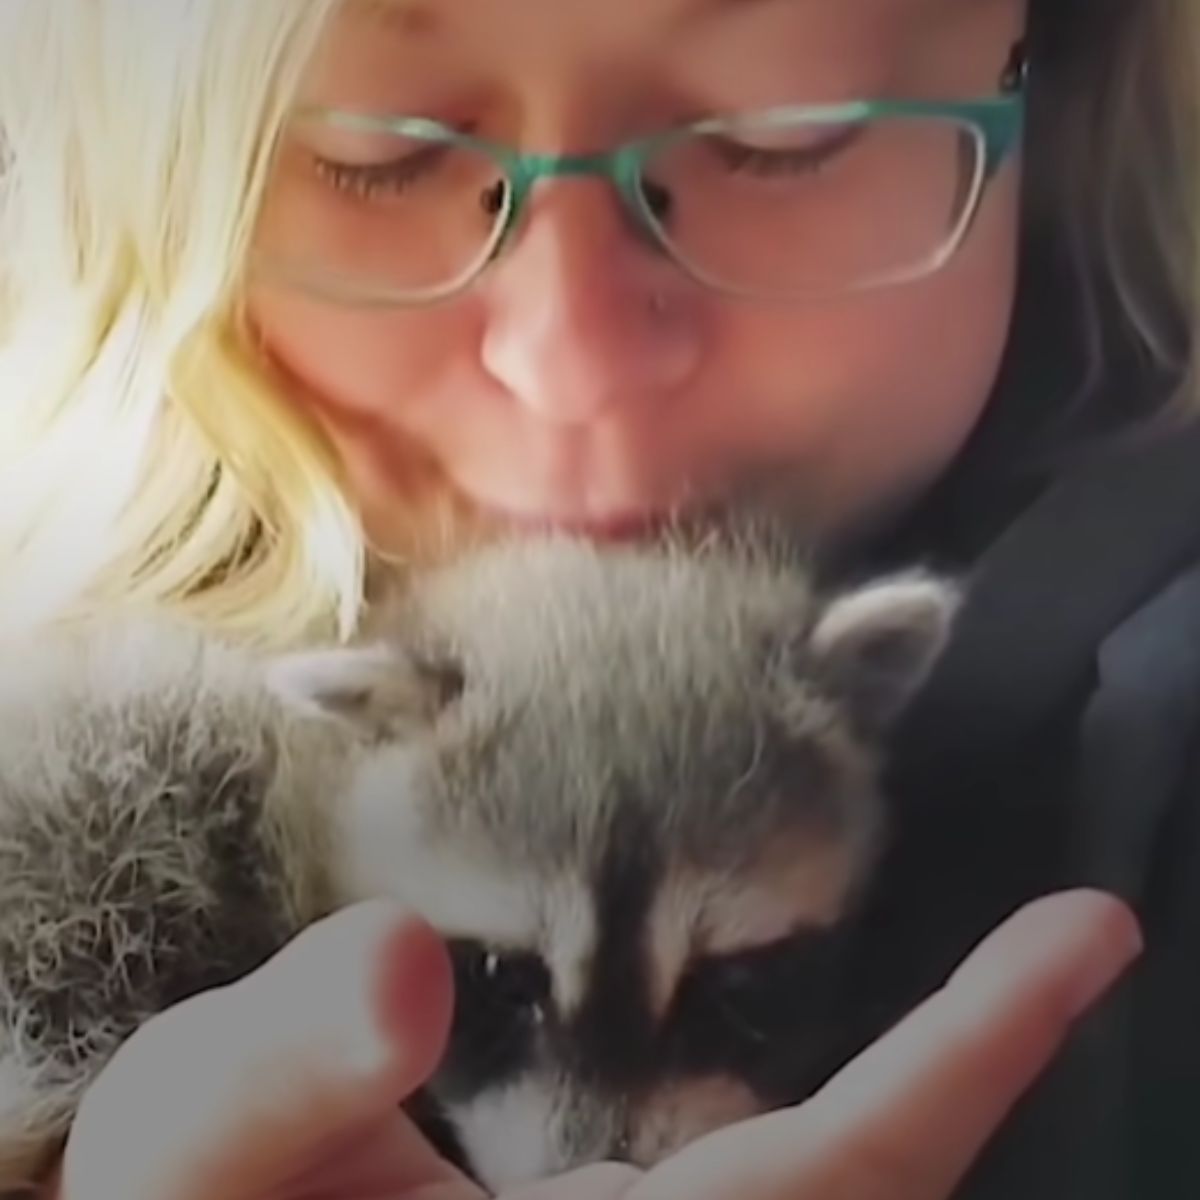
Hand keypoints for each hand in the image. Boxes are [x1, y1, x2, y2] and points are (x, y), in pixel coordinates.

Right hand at [45, 890, 1139, 1199]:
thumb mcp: (191, 1151)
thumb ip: (274, 1064)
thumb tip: (398, 956)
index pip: (841, 1176)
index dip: (975, 1049)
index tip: (1095, 932)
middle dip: (958, 1088)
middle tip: (1048, 951)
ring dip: (902, 1116)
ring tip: (982, 1000)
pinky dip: (820, 1148)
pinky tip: (790, 1094)